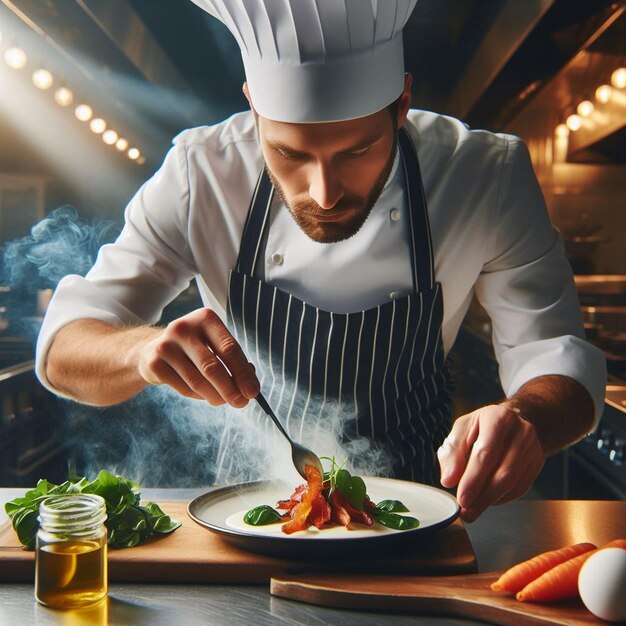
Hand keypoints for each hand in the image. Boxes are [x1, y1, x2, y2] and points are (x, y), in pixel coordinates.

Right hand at [136, 308, 259, 406]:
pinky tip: (204, 394)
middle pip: (212, 367)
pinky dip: (199, 396)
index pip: (229, 348)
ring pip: (198, 381)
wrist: (154, 350)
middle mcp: (183, 328)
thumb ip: (235, 362)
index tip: (253, 391)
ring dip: (216, 396)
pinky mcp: (154, 363)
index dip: (243, 372)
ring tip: (224, 401)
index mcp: (205, 318)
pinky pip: (184, 388)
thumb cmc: (196, 348)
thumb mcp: (216, 346)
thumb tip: (250, 385)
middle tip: (242, 403)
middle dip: (230, 389)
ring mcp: (166, 345)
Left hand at [436, 404, 544, 522]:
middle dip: (483, 497)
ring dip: (491, 501)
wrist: (512, 420)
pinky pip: (520, 488)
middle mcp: (521, 432)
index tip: (462, 498)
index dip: (473, 479)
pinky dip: (502, 498)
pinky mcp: (537, 462)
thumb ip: (452, 452)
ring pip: (513, 483)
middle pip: (503, 473)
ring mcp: (533, 448)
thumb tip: (448, 480)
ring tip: (473, 510)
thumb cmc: (482, 425)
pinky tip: (488, 500)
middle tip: (466, 511)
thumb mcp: (462, 428)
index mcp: (498, 419)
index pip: (486, 454)